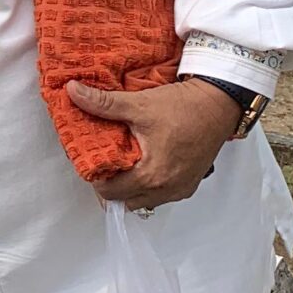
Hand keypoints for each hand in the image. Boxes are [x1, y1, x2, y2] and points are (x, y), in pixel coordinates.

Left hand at [66, 77, 244, 209]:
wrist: (218, 103)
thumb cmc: (183, 107)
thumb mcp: (138, 105)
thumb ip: (103, 104)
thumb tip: (73, 92)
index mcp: (151, 176)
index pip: (110, 193)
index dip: (96, 179)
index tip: (92, 162)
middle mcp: (167, 189)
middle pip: (126, 201)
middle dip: (112, 186)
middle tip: (105, 163)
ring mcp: (181, 189)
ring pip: (145, 200)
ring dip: (131, 188)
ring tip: (124, 164)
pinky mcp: (191, 184)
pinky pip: (162, 195)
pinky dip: (150, 186)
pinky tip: (145, 165)